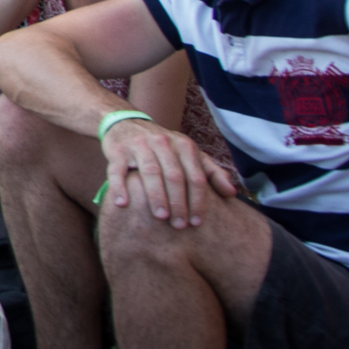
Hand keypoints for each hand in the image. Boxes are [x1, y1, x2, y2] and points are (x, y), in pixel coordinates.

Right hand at [100, 115, 237, 227]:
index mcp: (184, 145)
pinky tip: (123, 204)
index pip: (196, 177)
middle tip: (179, 225)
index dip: (198, 201)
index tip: (197, 223)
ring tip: (161, 217)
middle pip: (174, 176)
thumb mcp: (189, 153)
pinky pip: (117, 170)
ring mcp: (138, 145)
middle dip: (179, 203)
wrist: (126, 123)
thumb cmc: (164, 147)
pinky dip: (119, 187)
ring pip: (150, 172)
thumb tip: (232, 193)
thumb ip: (211, 172)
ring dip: (156, 197)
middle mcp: (162, 142)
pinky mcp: (117, 150)